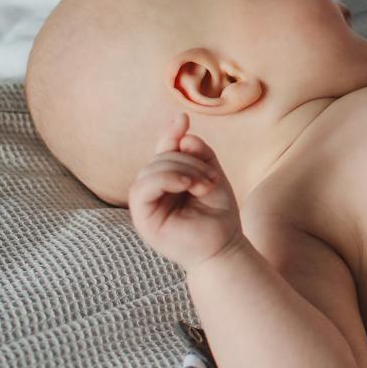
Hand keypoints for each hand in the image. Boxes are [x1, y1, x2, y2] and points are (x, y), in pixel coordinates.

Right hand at [128, 113, 242, 270]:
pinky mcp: (142, 218)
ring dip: (181, 170)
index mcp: (167, 182)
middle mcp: (153, 192)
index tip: (183, 118)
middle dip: (187, 160)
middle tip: (212, 178)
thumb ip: (200, 155)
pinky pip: (143, 188)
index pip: (163, 152)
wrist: (224, 249)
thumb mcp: (213, 177)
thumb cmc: (219, 216)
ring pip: (151, 170)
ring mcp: (145, 206)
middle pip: (159, 158)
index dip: (170, 134)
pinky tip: (188, 184)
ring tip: (205, 185)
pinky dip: (166, 179)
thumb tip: (183, 135)